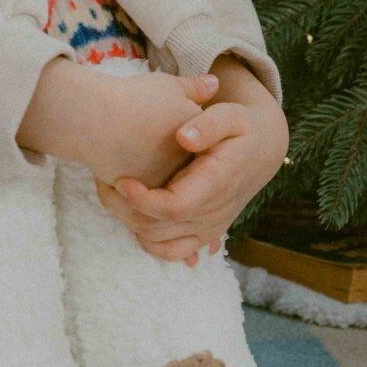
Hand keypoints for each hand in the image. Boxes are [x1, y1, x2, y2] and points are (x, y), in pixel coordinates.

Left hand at [97, 66, 288, 266]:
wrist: (263, 150)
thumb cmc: (242, 127)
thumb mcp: (231, 115)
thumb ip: (208, 124)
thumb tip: (183, 137)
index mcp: (218, 184)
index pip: (175, 208)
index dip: (144, 200)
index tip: (121, 180)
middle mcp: (214, 213)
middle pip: (160, 229)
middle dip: (125, 210)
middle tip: (104, 181)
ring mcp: (210, 228)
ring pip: (161, 244)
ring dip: (131, 224)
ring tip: (113, 194)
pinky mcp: (205, 233)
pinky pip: (171, 251)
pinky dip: (147, 240)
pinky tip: (133, 212)